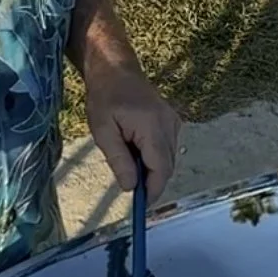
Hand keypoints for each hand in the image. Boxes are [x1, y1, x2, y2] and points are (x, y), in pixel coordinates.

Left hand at [84, 55, 179, 201]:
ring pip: (168, 159)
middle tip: (128, 182)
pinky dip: (154, 156)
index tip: (141, 206)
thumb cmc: (105, 98)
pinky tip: (135, 146)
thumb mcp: (103, 131)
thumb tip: (131, 187)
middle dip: (150, 180)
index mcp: (152, 127)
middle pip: (166, 167)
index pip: (161, 169)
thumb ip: (119, 159)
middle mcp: (169, 125)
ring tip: (127, 154)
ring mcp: (174, 122)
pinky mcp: (172, 121)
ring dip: (151, 167)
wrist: (115, 70)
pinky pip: (167, 148)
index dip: (153, 191)